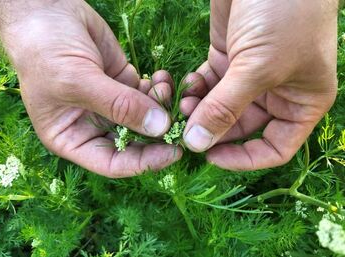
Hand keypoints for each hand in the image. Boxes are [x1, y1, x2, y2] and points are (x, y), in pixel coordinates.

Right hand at [0, 0, 180, 176]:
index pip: (112, 163)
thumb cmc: (45, 51)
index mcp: (72, 139)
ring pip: (145, 118)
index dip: (143, 162)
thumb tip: (160, 127)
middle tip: (183, 124)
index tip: (172, 153)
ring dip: (162, 108)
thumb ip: (119, 106)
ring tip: (168, 89)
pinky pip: (148, 95)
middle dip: (158, 135)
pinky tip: (162, 78)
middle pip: (133, 143)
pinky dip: (159, 90)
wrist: (45, 12)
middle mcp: (93, 126)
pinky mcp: (123, 84)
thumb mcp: (78, 82)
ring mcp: (111, 105)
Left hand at [181, 0, 337, 169]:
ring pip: (220, 107)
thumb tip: (197, 144)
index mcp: (301, 102)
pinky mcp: (228, 57)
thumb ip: (226, 109)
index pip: (274, 148)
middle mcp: (277, 92)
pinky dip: (195, 88)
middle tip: (185, 127)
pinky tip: (185, 84)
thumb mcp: (259, 67)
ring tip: (183, 102)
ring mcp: (249, 75)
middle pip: (240, 128)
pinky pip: (208, 85)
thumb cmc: (285, 13)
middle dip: (211, 129)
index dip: (243, 158)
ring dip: (199, 109)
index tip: (211, 157)